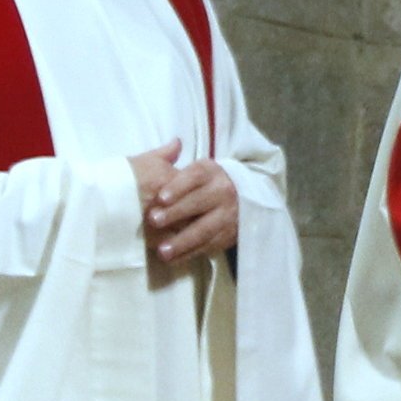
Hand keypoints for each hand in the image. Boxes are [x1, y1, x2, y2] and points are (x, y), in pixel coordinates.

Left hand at [128, 143, 238, 266]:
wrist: (246, 198)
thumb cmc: (209, 182)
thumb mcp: (198, 167)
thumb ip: (175, 157)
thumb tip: (174, 142)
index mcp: (211, 172)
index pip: (195, 177)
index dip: (178, 187)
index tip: (161, 198)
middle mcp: (223, 191)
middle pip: (199, 202)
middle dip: (176, 213)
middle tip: (153, 221)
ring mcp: (228, 214)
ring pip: (205, 229)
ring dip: (183, 241)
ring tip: (162, 251)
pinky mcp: (229, 234)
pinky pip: (209, 246)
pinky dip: (190, 253)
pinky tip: (173, 259)